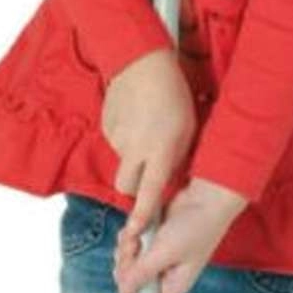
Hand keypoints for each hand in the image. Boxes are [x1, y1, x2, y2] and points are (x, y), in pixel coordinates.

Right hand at [101, 48, 195, 243]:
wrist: (140, 61)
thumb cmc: (173, 95)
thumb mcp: (187, 130)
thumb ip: (176, 159)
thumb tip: (167, 180)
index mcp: (160, 149)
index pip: (149, 192)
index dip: (143, 215)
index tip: (136, 232)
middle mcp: (135, 148)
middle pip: (126, 187)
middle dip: (134, 187)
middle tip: (148, 169)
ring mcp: (117, 138)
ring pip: (122, 163)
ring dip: (133, 156)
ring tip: (146, 130)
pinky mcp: (105, 127)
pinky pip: (115, 143)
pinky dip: (125, 138)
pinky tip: (135, 118)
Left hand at [114, 178, 248, 292]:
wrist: (206, 197)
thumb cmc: (196, 227)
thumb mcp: (165, 252)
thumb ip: (142, 273)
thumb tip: (124, 290)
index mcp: (174, 285)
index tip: (125, 283)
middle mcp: (164, 274)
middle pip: (131, 284)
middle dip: (125, 267)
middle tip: (133, 251)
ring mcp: (157, 257)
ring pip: (126, 263)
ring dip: (125, 248)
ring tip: (137, 236)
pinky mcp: (151, 241)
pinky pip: (129, 245)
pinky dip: (129, 236)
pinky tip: (137, 228)